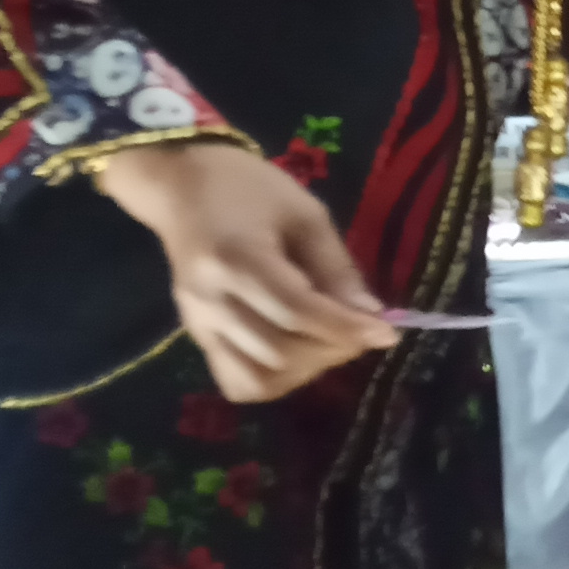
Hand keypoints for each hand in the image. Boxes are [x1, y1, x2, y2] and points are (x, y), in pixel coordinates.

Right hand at [92, 141, 398, 402]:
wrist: (182, 186)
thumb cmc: (248, 188)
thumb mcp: (305, 213)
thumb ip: (336, 268)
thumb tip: (371, 316)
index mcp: (237, 259)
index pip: (296, 311)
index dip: (345, 328)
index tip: (387, 332)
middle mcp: (211, 301)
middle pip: (278, 351)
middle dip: (332, 348)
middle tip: (362, 330)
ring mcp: (197, 324)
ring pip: (257, 379)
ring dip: (306, 370)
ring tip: (330, 340)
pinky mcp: (196, 337)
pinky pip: (237, 381)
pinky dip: (275, 380)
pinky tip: (298, 353)